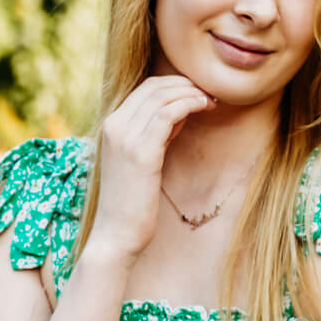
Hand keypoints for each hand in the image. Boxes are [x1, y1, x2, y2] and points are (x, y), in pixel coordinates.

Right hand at [89, 75, 216, 260]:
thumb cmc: (132, 203)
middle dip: (185, 85)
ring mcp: (125, 137)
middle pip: (153, 87)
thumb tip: (181, 110)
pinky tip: (204, 108)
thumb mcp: (143, 159)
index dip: (174, 85)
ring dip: (191, 93)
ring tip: (210, 101)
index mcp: (110, 126)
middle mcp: (114, 126)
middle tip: (208, 94)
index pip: (144, 88)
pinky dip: (189, 104)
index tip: (197, 93)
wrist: (117, 235)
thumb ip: (156, 133)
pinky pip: (168, 113)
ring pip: (162, 96)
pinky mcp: (141, 152)